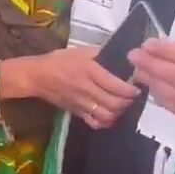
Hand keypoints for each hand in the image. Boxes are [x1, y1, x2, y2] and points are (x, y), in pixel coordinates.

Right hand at [2, 47, 137, 129]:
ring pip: (106, 115)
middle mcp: (86, 88)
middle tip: (133, 97)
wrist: (38, 76)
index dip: (130, 89)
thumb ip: (101, 53)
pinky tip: (109, 116)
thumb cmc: (61, 60)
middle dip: (127, 102)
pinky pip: (94, 123)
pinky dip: (105, 122)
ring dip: (118, 113)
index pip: (115, 85)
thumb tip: (122, 55)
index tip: (137, 87)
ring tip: (123, 106)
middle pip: (113, 102)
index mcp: (89, 71)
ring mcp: (81, 103)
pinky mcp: (76, 112)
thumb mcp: (82, 51)